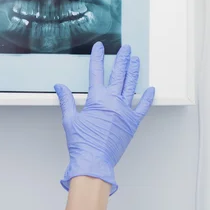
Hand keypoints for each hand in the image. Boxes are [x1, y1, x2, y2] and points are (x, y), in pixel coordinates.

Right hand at [54, 42, 154, 194]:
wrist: (94, 161)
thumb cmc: (82, 143)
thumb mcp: (69, 119)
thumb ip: (66, 100)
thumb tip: (60, 86)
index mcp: (97, 99)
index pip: (96, 72)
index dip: (97, 58)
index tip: (99, 48)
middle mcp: (113, 102)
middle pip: (118, 75)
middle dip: (122, 59)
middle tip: (126, 48)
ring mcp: (125, 111)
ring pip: (131, 86)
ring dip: (134, 71)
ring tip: (136, 60)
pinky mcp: (132, 123)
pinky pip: (142, 107)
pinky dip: (146, 98)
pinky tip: (150, 89)